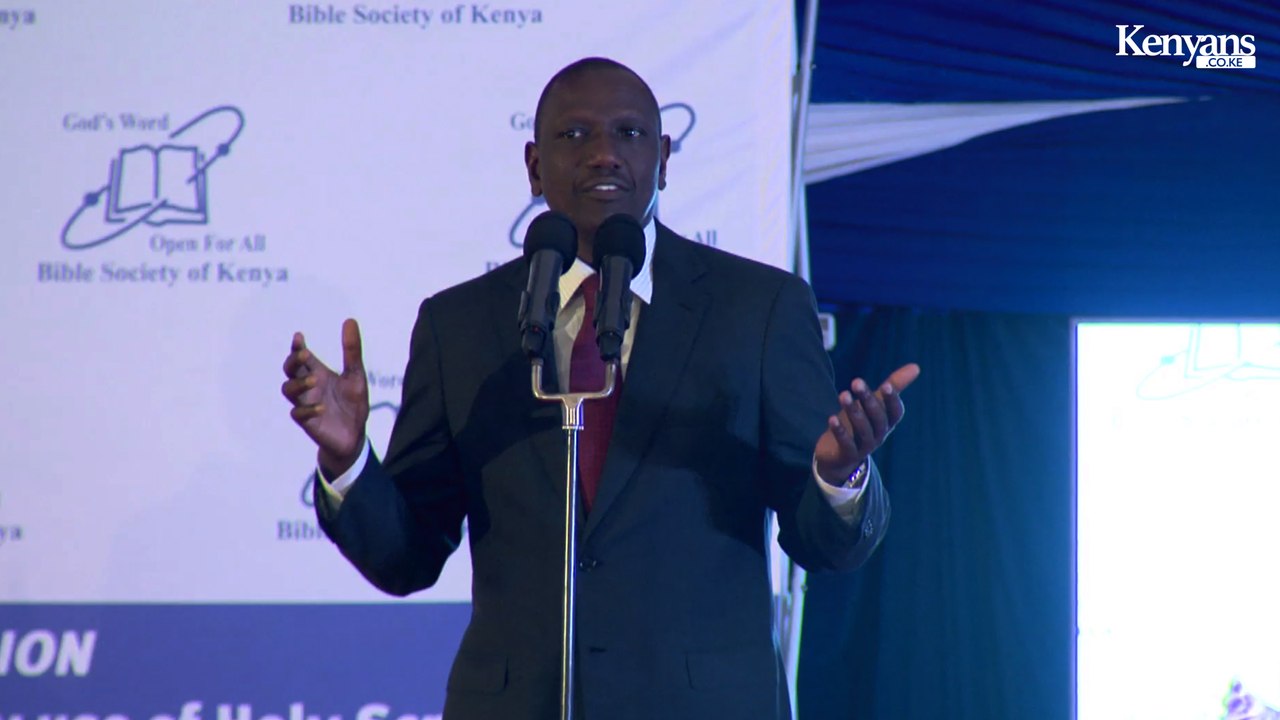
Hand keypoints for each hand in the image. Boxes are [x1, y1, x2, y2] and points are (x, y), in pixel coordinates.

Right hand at [281, 318, 369, 474]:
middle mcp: (308, 386)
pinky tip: (321, 407)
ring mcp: (305, 403)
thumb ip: (352, 351)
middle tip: (305, 354)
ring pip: (288, 390)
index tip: (299, 337)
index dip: (297, 346)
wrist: (354, 435)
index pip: (302, 356)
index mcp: (318, 372)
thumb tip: (350, 320)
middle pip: (290, 370)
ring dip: (299, 384)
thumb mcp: (356, 375)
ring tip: (315, 380)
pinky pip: (298, 414)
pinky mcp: (308, 422)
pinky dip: (306, 409)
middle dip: (293, 361)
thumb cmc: (353, 404)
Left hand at [814, 363, 919, 485]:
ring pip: (862, 429)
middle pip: (877, 418)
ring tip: (843, 394)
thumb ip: (893, 386)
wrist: (840, 456)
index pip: (895, 412)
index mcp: (887, 422)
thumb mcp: (875, 404)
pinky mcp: (848, 454)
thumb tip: (916, 366)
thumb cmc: (861, 423)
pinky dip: (840, 431)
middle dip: (868, 399)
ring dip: (853, 411)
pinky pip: (846, 443)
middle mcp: (879, 435)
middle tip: (856, 381)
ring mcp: (864, 447)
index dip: (892, 400)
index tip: (886, 384)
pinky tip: (832, 418)